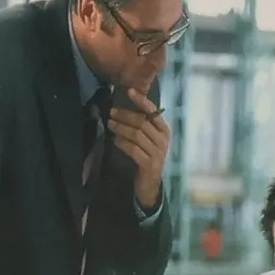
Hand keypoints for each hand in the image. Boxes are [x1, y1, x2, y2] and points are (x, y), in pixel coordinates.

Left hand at [107, 92, 171, 209]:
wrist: (150, 184)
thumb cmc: (147, 157)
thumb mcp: (147, 139)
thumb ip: (141, 125)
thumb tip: (123, 108)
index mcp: (164, 130)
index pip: (153, 111)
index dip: (141, 100)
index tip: (129, 91)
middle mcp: (163, 140)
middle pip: (142, 122)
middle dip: (125, 115)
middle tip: (112, 112)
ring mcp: (157, 153)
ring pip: (136, 134)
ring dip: (121, 128)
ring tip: (110, 124)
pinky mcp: (149, 164)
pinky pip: (133, 149)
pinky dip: (122, 143)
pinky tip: (115, 140)